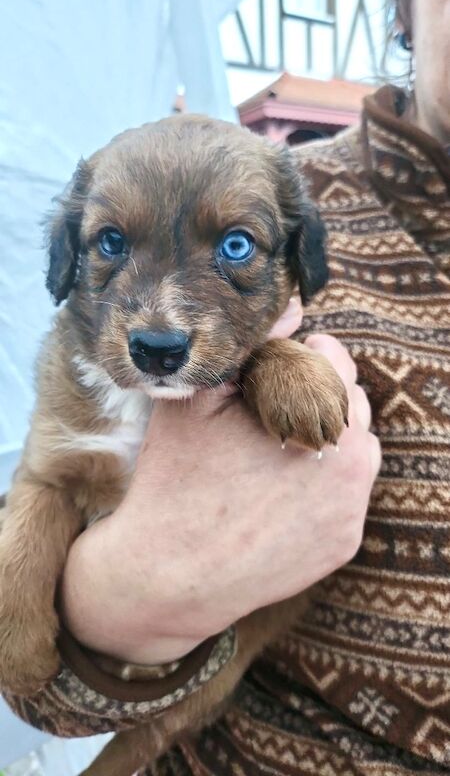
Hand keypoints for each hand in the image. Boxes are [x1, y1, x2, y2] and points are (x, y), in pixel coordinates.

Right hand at [61, 300, 379, 664]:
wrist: (168, 573)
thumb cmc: (177, 478)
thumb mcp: (198, 398)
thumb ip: (253, 346)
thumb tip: (290, 308)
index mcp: (320, 415)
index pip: (335, 361)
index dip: (305, 354)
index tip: (281, 362)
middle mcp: (350, 462)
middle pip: (349, 405)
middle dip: (317, 395)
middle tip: (271, 407)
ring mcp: (351, 509)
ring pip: (357, 451)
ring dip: (327, 438)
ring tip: (278, 447)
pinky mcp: (344, 543)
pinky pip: (346, 497)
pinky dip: (324, 485)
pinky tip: (280, 491)